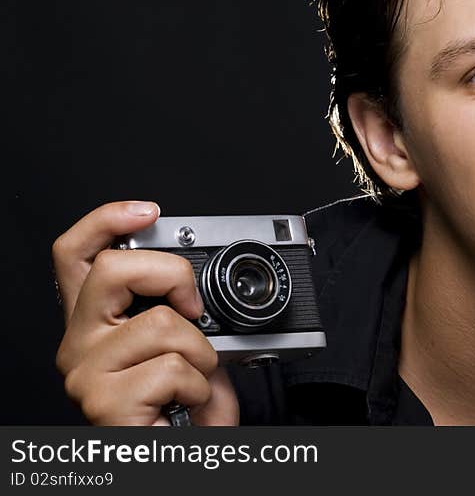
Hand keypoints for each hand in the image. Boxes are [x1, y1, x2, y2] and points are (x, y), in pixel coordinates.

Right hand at [52, 201, 239, 425]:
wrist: (177, 462)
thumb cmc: (180, 412)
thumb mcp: (182, 350)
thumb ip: (180, 315)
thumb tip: (196, 290)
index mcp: (95, 324)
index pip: (75, 255)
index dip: (105, 221)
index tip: (146, 212)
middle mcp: (79, 345)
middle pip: (112, 270)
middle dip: (173, 275)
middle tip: (193, 307)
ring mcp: (86, 375)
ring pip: (160, 323)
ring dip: (200, 353)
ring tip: (192, 381)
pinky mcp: (104, 404)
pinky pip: (174, 369)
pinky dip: (200, 386)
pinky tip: (185, 405)